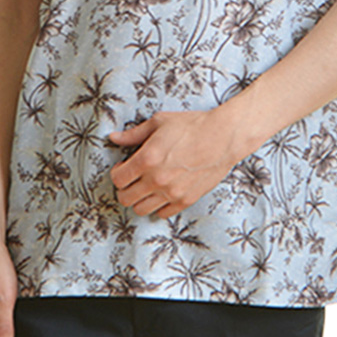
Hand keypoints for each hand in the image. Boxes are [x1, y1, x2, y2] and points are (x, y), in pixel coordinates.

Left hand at [109, 108, 239, 218]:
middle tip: (130, 180)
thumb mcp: (159, 122)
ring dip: (139, 199)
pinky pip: (162, 213)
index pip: (118, 179)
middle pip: (126, 198)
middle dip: (123, 189)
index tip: (123, 167)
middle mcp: (156, 179)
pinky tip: (161, 192)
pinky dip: (158, 206)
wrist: (223, 136)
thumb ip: (134, 134)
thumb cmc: (192, 125)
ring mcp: (172, 193)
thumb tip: (114, 137)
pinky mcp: (186, 200)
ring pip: (141, 209)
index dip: (117, 173)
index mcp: (147, 159)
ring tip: (145, 187)